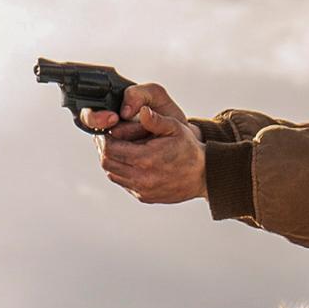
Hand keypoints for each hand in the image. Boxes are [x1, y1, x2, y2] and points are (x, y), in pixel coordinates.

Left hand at [89, 82, 204, 205]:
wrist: (204, 175)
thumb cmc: (189, 150)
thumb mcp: (176, 128)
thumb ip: (156, 120)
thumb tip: (141, 110)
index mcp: (146, 159)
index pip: (110, 148)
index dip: (104, 137)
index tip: (107, 129)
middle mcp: (141, 178)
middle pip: (107, 162)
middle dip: (104, 148)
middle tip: (108, 138)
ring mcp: (142, 189)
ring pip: (112, 174)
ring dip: (112, 160)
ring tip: (118, 148)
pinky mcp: (144, 197)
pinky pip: (123, 183)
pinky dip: (121, 172)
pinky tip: (129, 161)